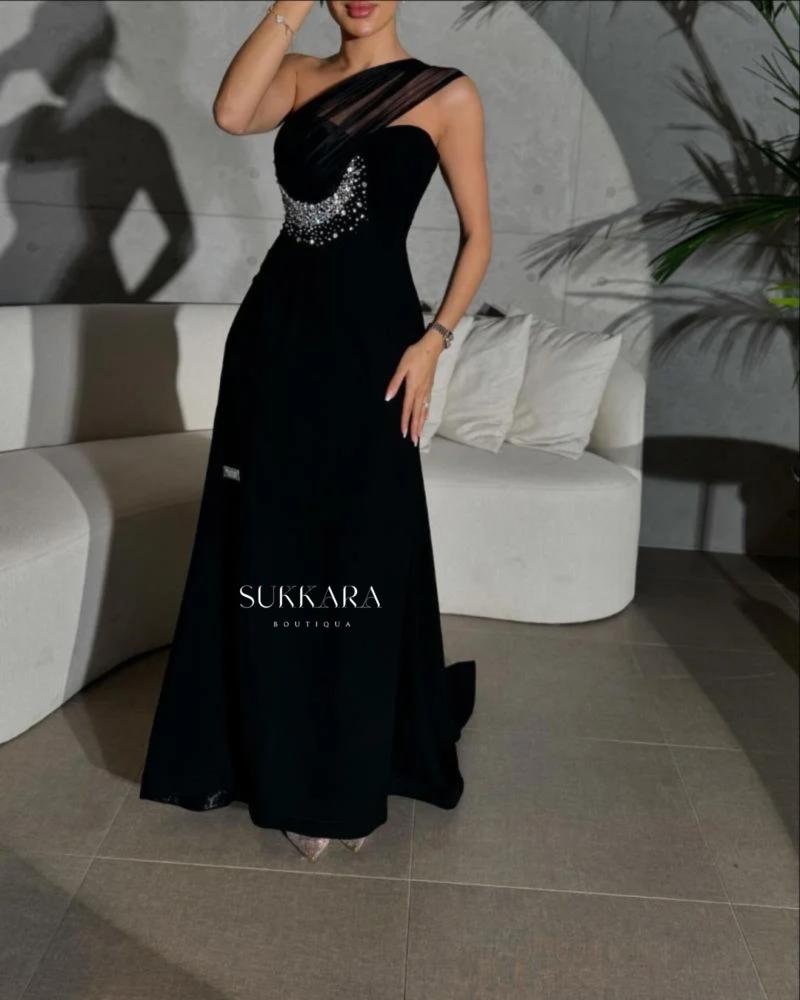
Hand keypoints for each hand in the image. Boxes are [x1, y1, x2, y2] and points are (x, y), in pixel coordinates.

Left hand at [384, 328, 444, 445]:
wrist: (432, 347)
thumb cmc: (415, 355)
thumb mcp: (402, 367)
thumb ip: (395, 383)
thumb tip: (388, 397)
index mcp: (413, 388)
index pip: (408, 409)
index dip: (405, 422)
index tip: (404, 434)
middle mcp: (421, 392)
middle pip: (418, 414)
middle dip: (416, 429)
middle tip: (414, 442)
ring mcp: (427, 391)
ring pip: (424, 411)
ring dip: (422, 424)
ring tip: (420, 435)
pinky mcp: (430, 387)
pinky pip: (428, 405)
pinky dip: (426, 414)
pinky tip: (425, 417)